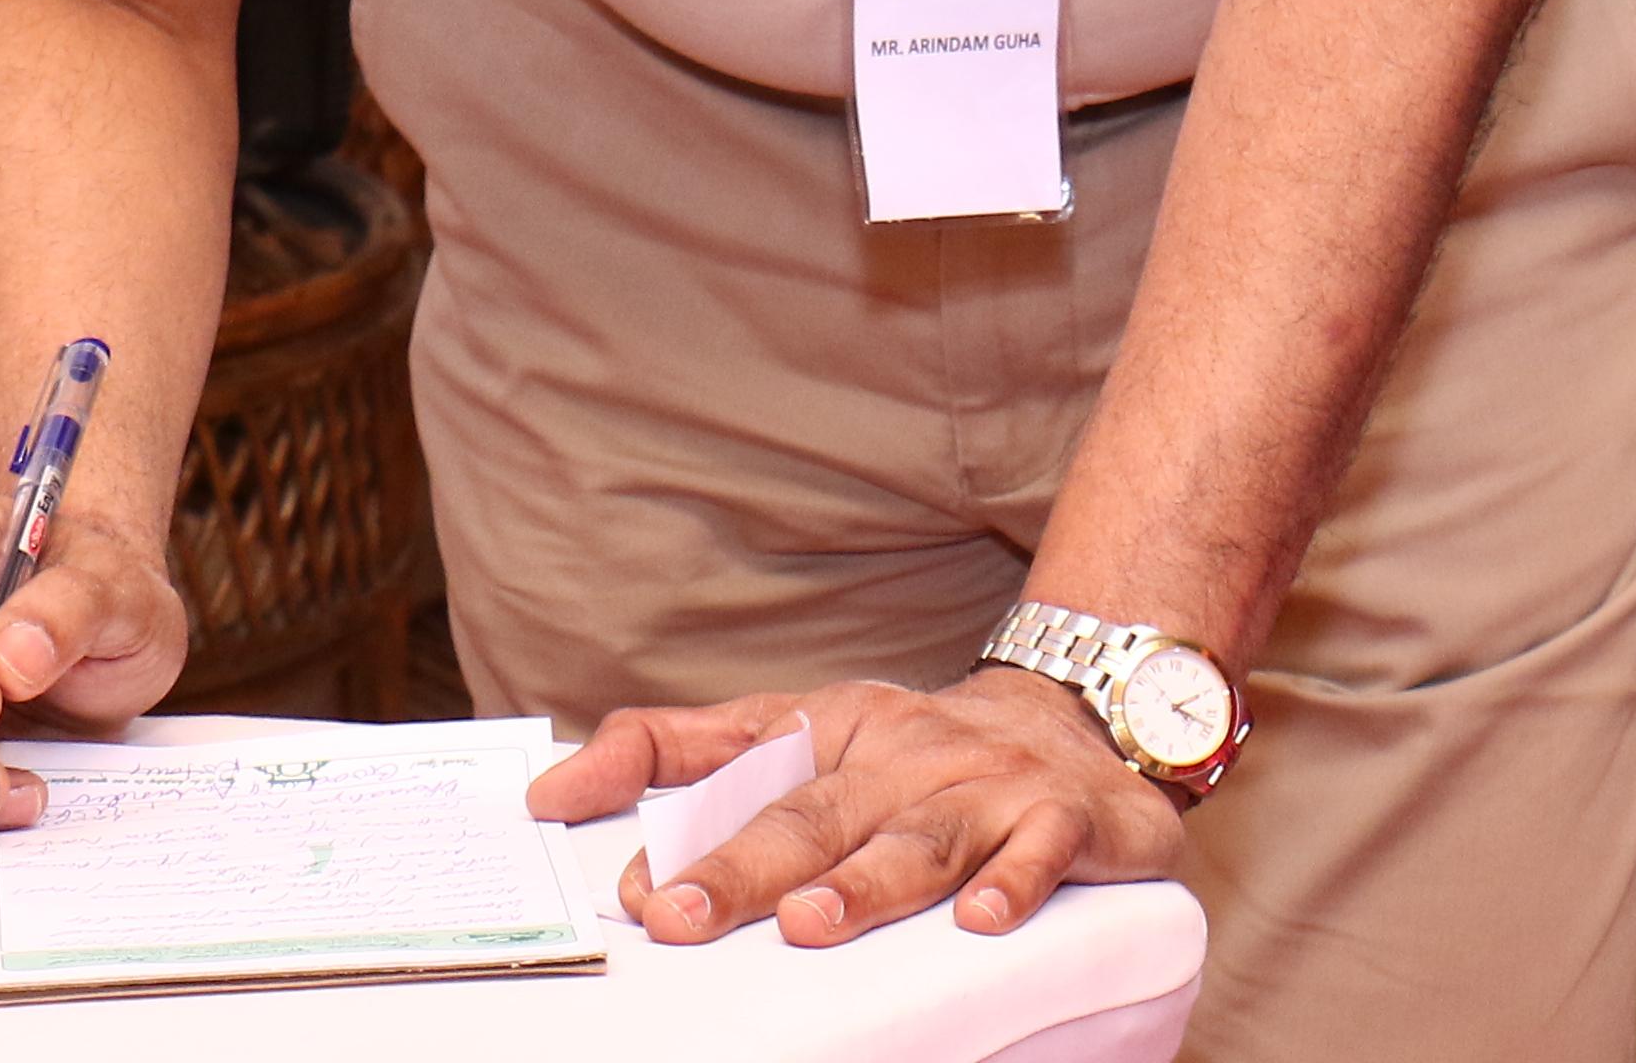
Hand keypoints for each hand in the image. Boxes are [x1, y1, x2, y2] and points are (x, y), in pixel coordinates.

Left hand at [529, 671, 1187, 945]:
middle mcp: (908, 754)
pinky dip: (1015, 882)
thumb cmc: (915, 748)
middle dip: (749, 866)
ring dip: (864, 883)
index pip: (750, 778)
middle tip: (685, 918)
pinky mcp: (1067, 817)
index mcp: (837, 728)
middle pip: (820, 816)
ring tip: (809, 923)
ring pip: (919, 841)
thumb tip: (550, 790)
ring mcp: (989, 784)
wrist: (1086, 713)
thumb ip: (677, 751)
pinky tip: (983, 919)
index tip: (643, 896)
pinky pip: (1041, 848)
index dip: (693, 837)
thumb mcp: (801, 726)